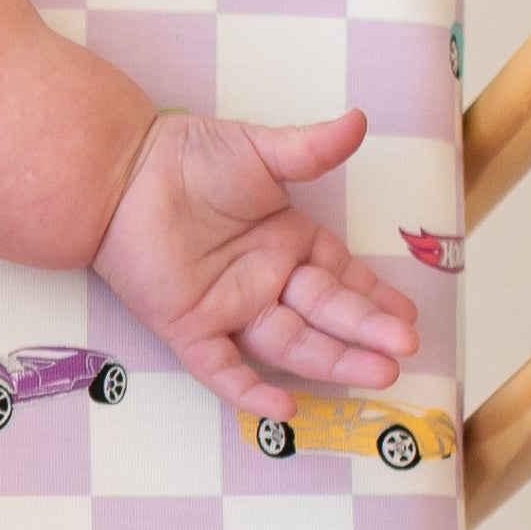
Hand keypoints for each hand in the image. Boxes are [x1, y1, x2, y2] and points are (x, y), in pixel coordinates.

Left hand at [91, 109, 421, 416]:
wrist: (121, 172)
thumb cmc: (187, 157)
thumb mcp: (259, 151)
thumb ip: (309, 148)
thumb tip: (359, 121)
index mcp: (287, 243)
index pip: (342, 278)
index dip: (375, 297)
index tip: (409, 316)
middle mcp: (263, 280)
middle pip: (325, 314)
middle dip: (367, 330)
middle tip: (405, 346)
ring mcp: (228, 306)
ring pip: (288, 342)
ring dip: (333, 358)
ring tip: (380, 370)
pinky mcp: (188, 324)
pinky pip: (221, 367)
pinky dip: (249, 389)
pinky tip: (285, 408)